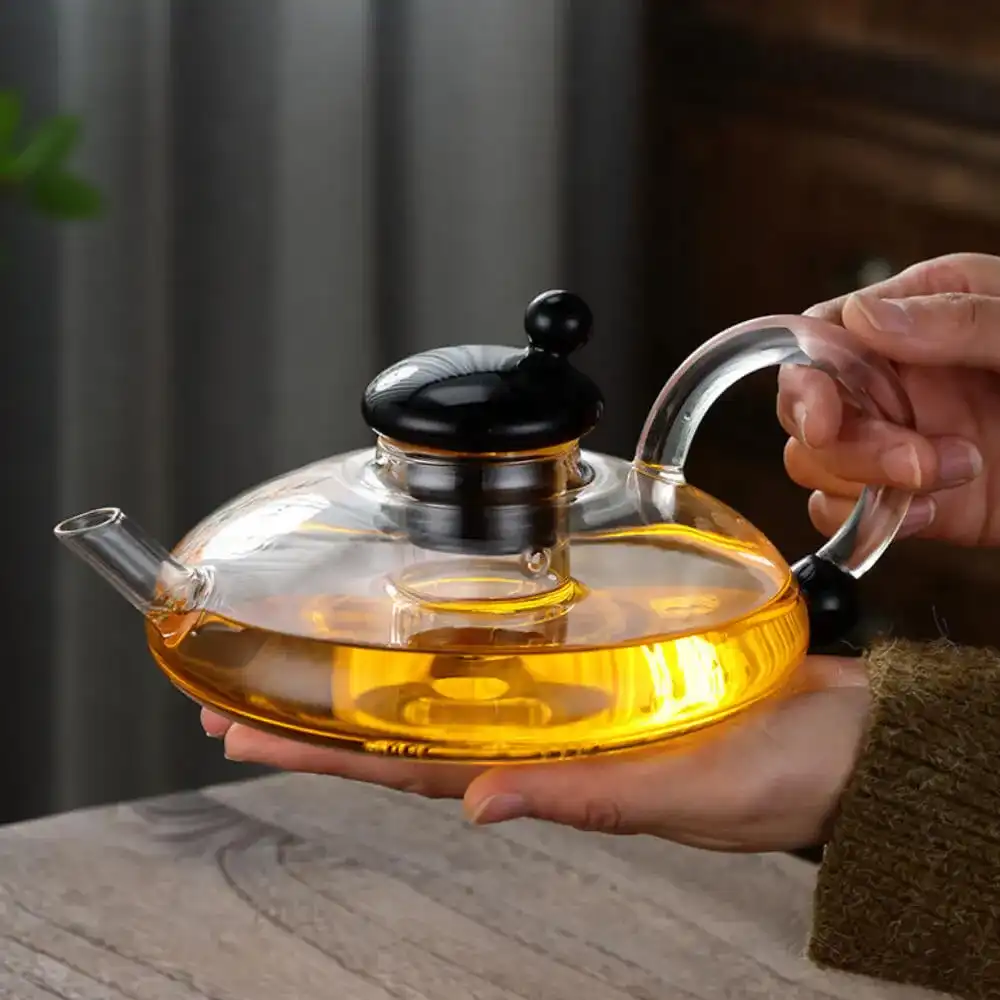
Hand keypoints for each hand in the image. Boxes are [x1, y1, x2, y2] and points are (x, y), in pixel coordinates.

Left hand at [203, 655, 869, 851]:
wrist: (839, 737)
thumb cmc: (777, 775)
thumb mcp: (684, 793)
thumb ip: (585, 797)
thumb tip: (482, 806)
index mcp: (553, 774)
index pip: (412, 769)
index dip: (327, 753)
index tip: (248, 735)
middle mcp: (545, 739)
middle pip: (412, 728)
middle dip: (324, 715)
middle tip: (242, 695)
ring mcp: (568, 703)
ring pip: (455, 691)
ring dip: (381, 675)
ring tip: (312, 655)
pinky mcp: (601, 665)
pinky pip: (515, 657)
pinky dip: (464, 644)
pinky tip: (434, 626)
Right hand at [777, 252, 999, 546]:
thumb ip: (958, 320)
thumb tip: (861, 318)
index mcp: (921, 316)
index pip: (820, 340)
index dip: (808, 380)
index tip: (830, 416)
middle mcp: (900, 381)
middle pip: (810, 413)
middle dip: (848, 443)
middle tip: (911, 458)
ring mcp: (904, 442)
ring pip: (819, 466)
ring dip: (868, 481)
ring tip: (952, 472)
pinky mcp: (918, 502)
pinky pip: (851, 515)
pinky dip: (872, 522)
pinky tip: (932, 513)